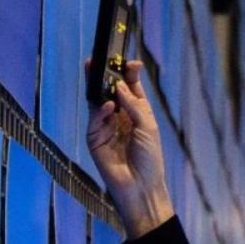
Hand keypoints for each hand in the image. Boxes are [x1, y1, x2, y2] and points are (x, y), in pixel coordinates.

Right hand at [83, 56, 173, 238]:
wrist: (141, 187)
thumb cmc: (150, 159)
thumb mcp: (148, 126)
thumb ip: (134, 104)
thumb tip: (118, 85)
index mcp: (136, 112)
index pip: (130, 87)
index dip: (129, 74)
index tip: (131, 62)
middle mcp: (119, 117)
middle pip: (109, 90)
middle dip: (105, 74)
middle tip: (101, 57)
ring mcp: (105, 127)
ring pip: (97, 101)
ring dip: (97, 86)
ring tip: (97, 69)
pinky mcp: (95, 139)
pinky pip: (95, 119)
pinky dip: (100, 110)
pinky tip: (108, 106)